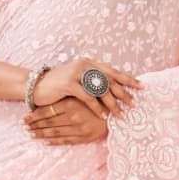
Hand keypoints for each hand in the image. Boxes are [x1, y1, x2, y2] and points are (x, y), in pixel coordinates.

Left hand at [23, 95, 108, 144]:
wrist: (121, 113)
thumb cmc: (102, 100)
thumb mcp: (86, 92)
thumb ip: (71, 93)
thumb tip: (55, 93)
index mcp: (71, 104)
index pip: (47, 110)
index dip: (34, 115)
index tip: (24, 117)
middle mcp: (72, 117)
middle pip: (48, 122)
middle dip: (34, 125)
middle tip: (23, 126)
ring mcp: (78, 129)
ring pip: (55, 132)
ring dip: (41, 134)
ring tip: (31, 134)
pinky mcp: (84, 137)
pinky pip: (65, 140)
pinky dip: (54, 141)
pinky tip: (45, 141)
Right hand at [28, 56, 142, 119]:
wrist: (36, 85)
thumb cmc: (58, 85)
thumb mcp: (77, 79)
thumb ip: (93, 80)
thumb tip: (112, 88)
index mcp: (89, 62)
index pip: (112, 70)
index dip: (127, 78)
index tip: (141, 86)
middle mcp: (85, 65)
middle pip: (110, 79)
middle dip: (124, 92)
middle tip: (135, 103)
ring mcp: (77, 73)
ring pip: (101, 89)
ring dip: (113, 103)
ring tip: (122, 114)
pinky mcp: (69, 84)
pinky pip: (88, 98)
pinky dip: (97, 108)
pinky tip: (104, 117)